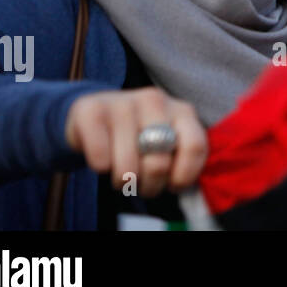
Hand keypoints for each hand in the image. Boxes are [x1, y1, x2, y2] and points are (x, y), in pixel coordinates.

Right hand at [65, 88, 206, 197]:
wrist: (92, 116)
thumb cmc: (137, 137)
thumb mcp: (167, 143)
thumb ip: (183, 157)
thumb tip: (183, 185)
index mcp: (181, 110)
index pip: (195, 147)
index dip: (184, 176)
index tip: (172, 185)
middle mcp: (154, 101)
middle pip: (159, 164)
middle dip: (150, 186)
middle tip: (141, 184)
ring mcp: (122, 103)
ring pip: (128, 167)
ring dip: (123, 181)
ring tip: (122, 175)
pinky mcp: (91, 110)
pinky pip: (100, 157)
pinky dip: (101, 168)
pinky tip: (102, 161)